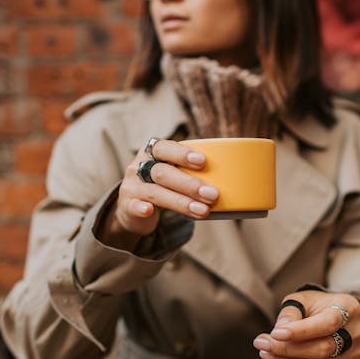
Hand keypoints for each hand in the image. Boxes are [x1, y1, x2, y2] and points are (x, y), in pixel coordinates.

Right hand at [98, 139, 218, 246]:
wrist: (134, 208)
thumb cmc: (164, 185)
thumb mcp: (174, 173)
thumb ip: (191, 172)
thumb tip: (232, 179)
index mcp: (153, 152)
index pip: (165, 147)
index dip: (182, 153)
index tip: (203, 161)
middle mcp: (140, 166)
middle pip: (163, 172)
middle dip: (190, 184)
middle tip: (213, 194)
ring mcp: (132, 186)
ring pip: (156, 192)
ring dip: (181, 202)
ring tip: (203, 211)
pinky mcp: (127, 205)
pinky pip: (134, 206)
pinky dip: (142, 208)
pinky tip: (149, 211)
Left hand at [253, 291, 359, 358]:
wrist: (337, 316)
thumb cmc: (316, 306)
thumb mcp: (303, 300)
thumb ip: (291, 313)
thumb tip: (279, 332)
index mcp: (349, 307)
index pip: (327, 323)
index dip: (301, 331)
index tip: (274, 334)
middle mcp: (358, 331)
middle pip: (324, 347)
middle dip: (289, 349)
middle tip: (262, 344)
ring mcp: (358, 353)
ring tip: (266, 353)